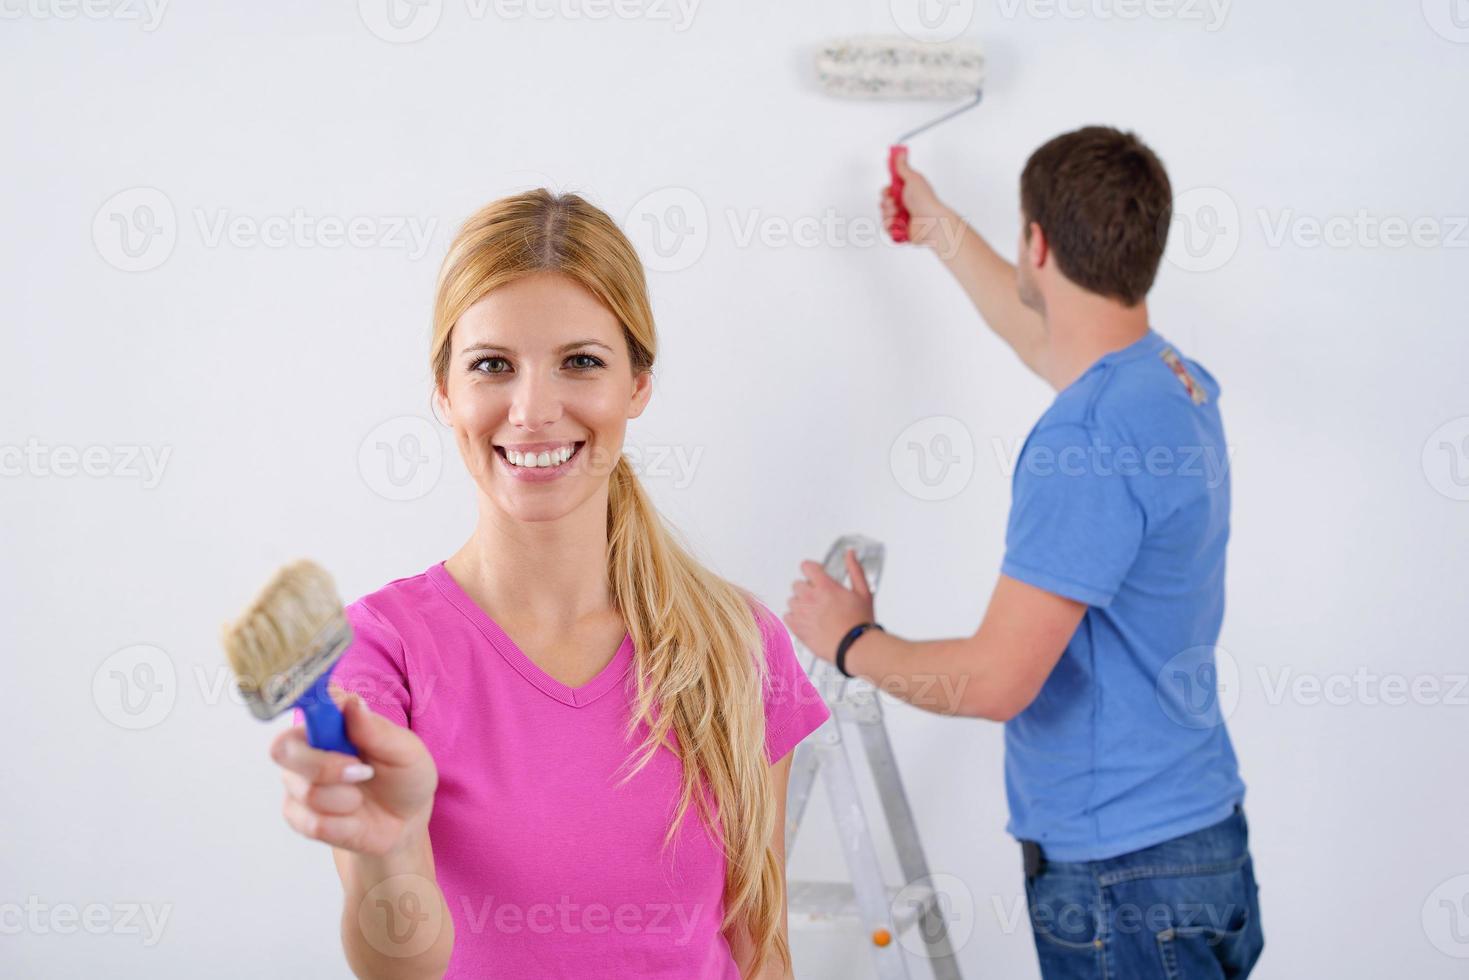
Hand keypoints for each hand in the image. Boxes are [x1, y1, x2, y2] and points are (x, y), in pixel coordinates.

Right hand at [270, 684, 438, 856]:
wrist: (405, 822)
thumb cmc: (404, 777)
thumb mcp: (406, 752)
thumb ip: (377, 731)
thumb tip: (351, 704)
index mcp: (331, 721)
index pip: (304, 702)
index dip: (305, 703)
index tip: (328, 719)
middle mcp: (306, 747)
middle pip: (284, 749)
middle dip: (325, 767)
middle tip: (362, 772)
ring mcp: (298, 782)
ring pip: (307, 792)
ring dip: (346, 800)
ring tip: (363, 798)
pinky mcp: (299, 816)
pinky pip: (313, 823)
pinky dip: (344, 825)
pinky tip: (354, 818)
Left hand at [782, 548, 876, 664]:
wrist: (854, 647)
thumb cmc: (860, 621)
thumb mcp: (864, 592)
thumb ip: (855, 570)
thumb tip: (850, 553)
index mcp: (825, 586)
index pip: (806, 566)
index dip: (812, 570)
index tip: (818, 576)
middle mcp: (810, 597)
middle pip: (797, 584)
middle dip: (807, 589)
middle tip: (820, 599)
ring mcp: (801, 613)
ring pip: (792, 600)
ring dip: (801, 603)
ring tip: (815, 613)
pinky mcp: (797, 628)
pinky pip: (787, 616)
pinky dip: (795, 618)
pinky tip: (808, 622)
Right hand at [881, 148, 954, 249]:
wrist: (931, 221)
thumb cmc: (925, 200)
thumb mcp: (913, 178)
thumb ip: (903, 167)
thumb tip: (900, 153)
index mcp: (906, 192)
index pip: (888, 190)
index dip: (886, 191)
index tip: (890, 191)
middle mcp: (904, 205)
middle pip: (883, 203)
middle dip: (886, 203)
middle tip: (896, 203)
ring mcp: (902, 218)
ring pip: (883, 216)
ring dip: (889, 214)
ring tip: (899, 214)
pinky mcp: (900, 230)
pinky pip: (886, 228)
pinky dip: (891, 226)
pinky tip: (900, 224)